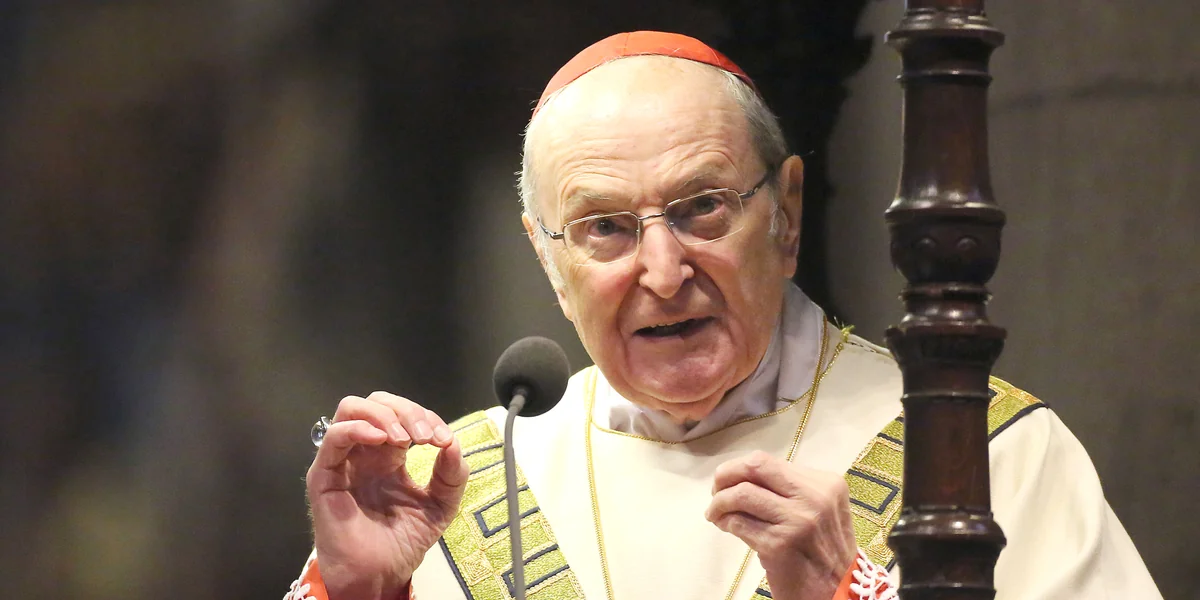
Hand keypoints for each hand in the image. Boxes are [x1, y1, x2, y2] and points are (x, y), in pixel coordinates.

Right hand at [306, 392, 468, 599]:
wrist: (381, 574)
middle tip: (427, 436)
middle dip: (407, 411)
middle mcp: (365, 452)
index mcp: (390, 455)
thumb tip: (454, 442)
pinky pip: (333, 436)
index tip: (445, 441)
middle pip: (378, 403)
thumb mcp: (441, 505)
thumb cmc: (403, 542)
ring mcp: (344, 460)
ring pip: (352, 408)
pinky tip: (383, 439)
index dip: (427, 418)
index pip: (404, 415)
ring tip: (406, 438)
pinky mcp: (325, 475)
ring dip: (384, 414)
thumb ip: (451, 474)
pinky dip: (358, 428)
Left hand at [706, 451, 856, 599]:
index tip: (729, 481)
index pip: (768, 462)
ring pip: (741, 494)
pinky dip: (724, 522)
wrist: (840, 593)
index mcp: (825, 483)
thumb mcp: (821, 510)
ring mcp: (797, 521)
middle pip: (754, 467)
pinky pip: (739, 523)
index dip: (740, 469)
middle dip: (726, 475)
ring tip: (716, 513)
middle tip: (716, 490)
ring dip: (719, 503)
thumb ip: (790, 490)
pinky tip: (724, 526)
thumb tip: (743, 478)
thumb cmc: (825, 551)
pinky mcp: (779, 545)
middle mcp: (814, 497)